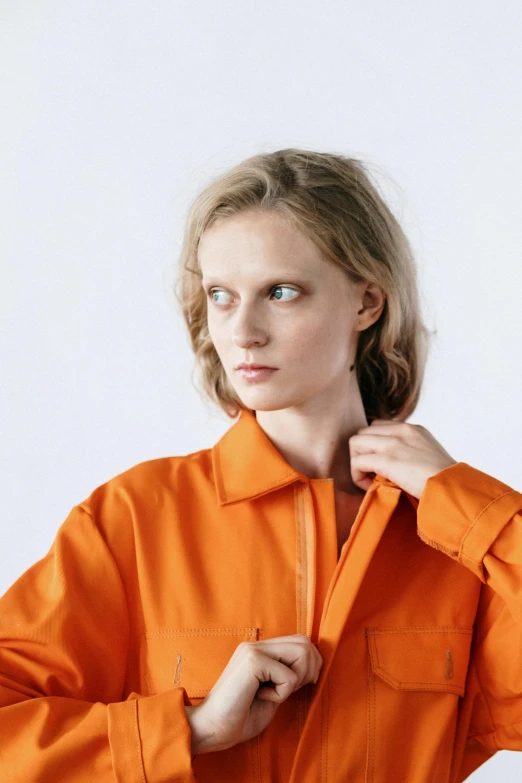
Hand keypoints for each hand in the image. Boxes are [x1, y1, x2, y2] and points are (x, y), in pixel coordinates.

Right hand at [185, 634, 321, 754]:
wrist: (211, 729)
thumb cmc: (240, 716)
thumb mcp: (271, 691)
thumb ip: (287, 675)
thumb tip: (313, 666)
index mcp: (260, 649)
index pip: (300, 641)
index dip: (311, 664)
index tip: (300, 686)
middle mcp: (256, 644)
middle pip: (305, 642)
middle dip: (309, 670)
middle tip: (289, 691)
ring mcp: (253, 650)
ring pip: (302, 652)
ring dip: (296, 680)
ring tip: (275, 693)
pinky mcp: (253, 661)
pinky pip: (289, 676)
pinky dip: (282, 694)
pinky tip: (261, 698)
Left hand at [348, 419, 457, 498]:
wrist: (453, 487)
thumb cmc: (444, 479)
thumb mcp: (429, 454)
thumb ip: (412, 451)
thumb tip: (397, 464)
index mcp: (412, 428)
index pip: (378, 426)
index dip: (373, 445)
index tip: (380, 464)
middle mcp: (401, 430)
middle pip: (363, 432)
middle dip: (362, 452)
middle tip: (372, 472)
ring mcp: (393, 443)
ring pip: (355, 443)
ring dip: (357, 462)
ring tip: (369, 479)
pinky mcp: (387, 459)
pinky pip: (357, 462)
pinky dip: (357, 475)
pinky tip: (369, 486)